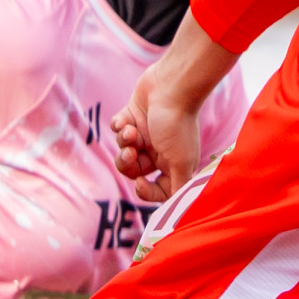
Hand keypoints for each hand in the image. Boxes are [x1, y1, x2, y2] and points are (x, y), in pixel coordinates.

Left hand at [111, 59, 202, 201]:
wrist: (172, 86)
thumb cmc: (178, 124)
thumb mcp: (181, 162)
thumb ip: (177, 188)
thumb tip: (176, 213)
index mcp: (173, 164)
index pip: (158, 189)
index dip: (146, 191)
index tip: (141, 183)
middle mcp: (159, 151)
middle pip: (134, 171)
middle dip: (128, 164)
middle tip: (132, 152)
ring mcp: (145, 134)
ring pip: (123, 150)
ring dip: (123, 143)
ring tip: (129, 132)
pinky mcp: (132, 116)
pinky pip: (117, 128)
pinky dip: (118, 126)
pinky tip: (125, 120)